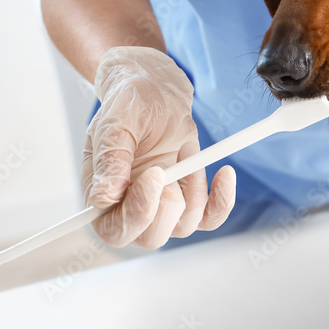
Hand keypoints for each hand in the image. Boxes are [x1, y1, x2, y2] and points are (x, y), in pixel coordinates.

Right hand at [82, 46, 235, 247]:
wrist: (155, 91)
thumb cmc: (129, 104)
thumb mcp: (115, 122)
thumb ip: (110, 158)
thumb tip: (103, 198)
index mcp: (103, 195)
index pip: (115, 230)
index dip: (137, 214)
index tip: (156, 175)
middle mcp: (131, 207)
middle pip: (151, 238)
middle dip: (167, 207)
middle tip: (168, 168)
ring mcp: (162, 205)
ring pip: (183, 226)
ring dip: (193, 191)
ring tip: (184, 150)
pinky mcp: (189, 197)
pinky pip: (209, 218)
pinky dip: (222, 201)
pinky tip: (224, 173)